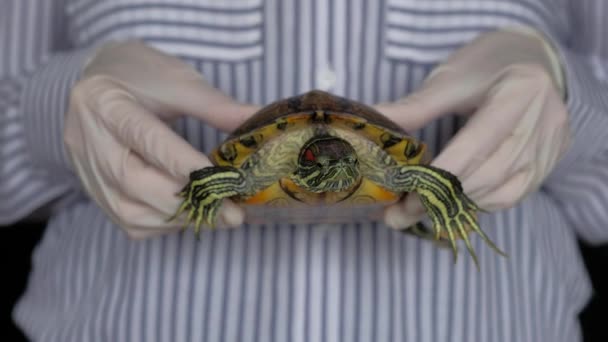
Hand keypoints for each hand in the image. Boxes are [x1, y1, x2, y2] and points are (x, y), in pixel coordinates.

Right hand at [64, 41, 257, 237]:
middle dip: (188, 201)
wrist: (99, 79)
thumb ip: (216, 106)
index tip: (226, 183)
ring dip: (178, 218)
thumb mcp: (179, 80)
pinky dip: (162, 224)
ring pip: (128, 210)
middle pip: (133, 181)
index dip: (186, 165)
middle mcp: (88, 140)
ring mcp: (86, 170)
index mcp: (105, 102)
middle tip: (232, 213)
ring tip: (217, 215)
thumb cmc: (141, 75)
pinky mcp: (93, 190)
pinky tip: (189, 213)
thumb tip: (260, 120)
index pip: (146, 139)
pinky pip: (127, 220)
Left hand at [376, 27, 570, 229]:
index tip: (399, 196)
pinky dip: (478, 201)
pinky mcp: (550, 161)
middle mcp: (544, 122)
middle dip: (437, 199)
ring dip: (456, 204)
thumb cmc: (484, 65)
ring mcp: (551, 146)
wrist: (528, 58)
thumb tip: (369, 123)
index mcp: (518, 93)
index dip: (433, 177)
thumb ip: (413, 108)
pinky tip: (452, 198)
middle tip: (399, 213)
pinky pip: (512, 195)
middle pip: (485, 176)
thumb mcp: (448, 80)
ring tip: (418, 209)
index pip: (472, 149)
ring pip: (499, 193)